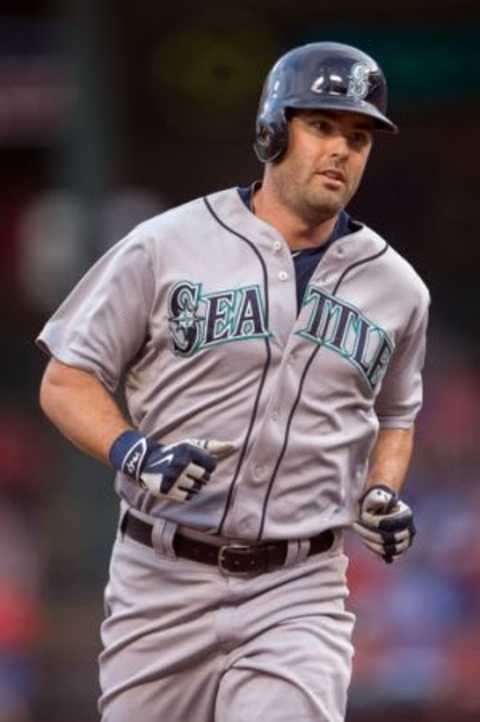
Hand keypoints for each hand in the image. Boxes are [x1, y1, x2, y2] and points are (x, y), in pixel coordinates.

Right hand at [109, 431, 234, 501]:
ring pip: (197, 489)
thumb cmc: (175, 452)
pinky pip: (187, 497)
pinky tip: (178, 487)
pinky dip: (185, 494)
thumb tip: (234, 446)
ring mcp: (174, 477)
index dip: (208, 466)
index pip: (212, 464)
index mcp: (188, 450)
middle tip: (189, 472)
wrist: (146, 462)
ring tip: (182, 479)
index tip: (199, 464)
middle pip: (205, 478)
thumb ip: (213, 446)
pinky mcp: (167, 490)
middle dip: (200, 477)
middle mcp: (181, 463)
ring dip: (193, 486)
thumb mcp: (191, 445)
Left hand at [353, 484, 415, 562]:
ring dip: (370, 543)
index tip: (362, 515)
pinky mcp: (401, 551)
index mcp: (406, 514)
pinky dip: (376, 551)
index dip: (372, 521)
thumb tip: (382, 500)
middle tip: (355, 525)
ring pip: (387, 549)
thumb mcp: (378, 496)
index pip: (387, 523)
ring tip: (361, 534)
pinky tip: (367, 541)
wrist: (384, 509)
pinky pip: (389, 557)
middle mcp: (410, 530)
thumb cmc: (378, 501)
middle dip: (368, 533)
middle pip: (387, 538)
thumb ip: (379, 498)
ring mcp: (407, 542)